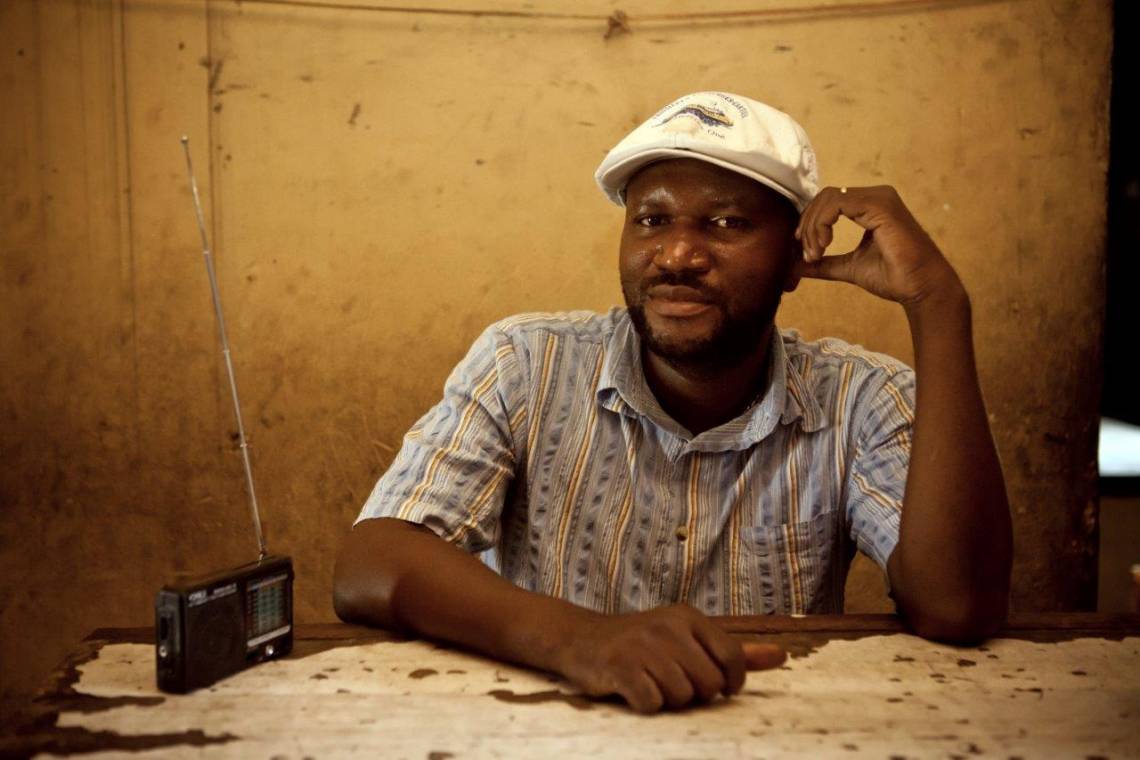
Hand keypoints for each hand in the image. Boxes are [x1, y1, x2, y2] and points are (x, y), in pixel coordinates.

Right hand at [556, 604, 785, 713]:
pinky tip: (634, 689)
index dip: (730, 682)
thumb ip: (732, 651)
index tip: (718, 688)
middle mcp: (667, 627)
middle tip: (673, 681)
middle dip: (694, 693)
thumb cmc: (643, 643)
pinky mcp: (621, 667)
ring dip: (669, 699)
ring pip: (682, 696)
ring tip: (652, 683)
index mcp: (688, 617)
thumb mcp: (687, 638)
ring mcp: (643, 646)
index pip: (731, 656)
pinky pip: (653, 703)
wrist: (582, 639)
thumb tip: (781, 657)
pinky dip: (646, 704)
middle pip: (707, 683)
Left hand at [794, 185, 963, 306]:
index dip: (810, 223)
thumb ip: (824, 264)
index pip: (829, 202)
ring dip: (813, 227)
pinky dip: (822, 224)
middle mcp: (875, 196)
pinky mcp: (879, 206)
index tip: (805, 251)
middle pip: (825, 197)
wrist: (920, 287)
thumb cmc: (894, 277)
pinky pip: (837, 204)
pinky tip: (824, 245)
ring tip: (815, 254)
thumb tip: (795, 267)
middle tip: (808, 255)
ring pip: (828, 199)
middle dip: (808, 226)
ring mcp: (879, 198)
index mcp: (870, 206)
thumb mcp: (849, 267)